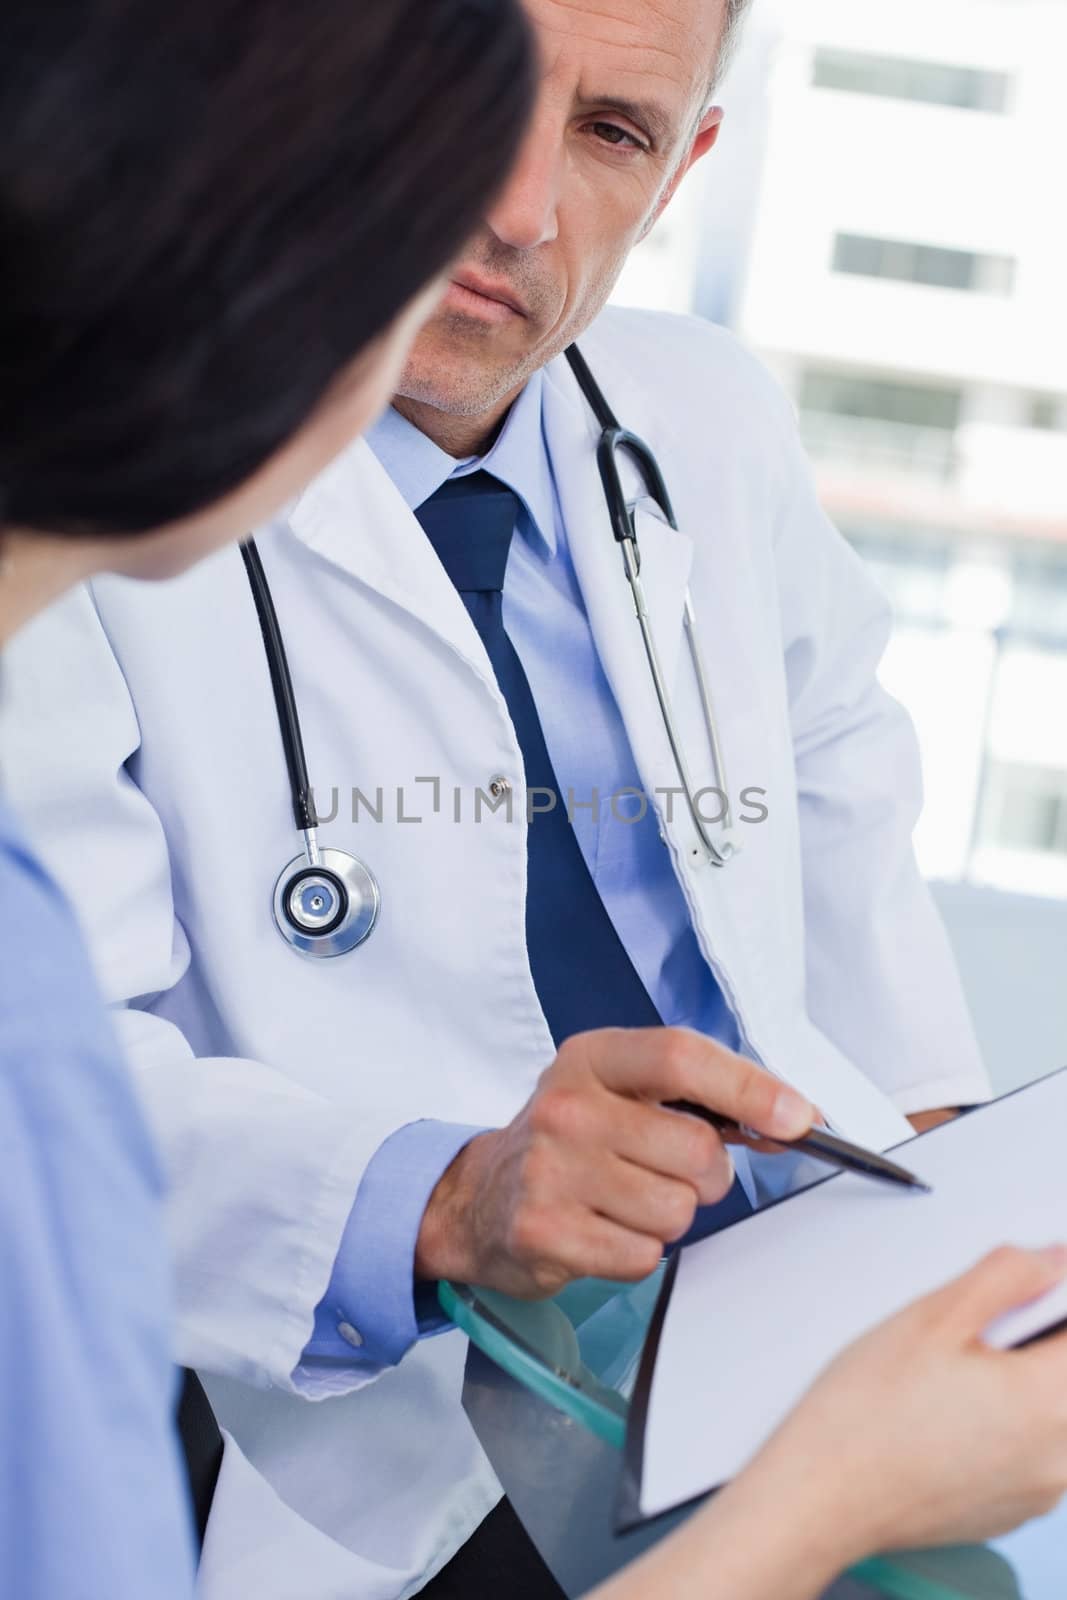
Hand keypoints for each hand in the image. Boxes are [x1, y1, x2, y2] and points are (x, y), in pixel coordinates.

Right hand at [414, 1027, 813, 1296]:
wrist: (480, 1197)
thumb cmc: (571, 1139)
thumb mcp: (620, 1089)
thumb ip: (700, 1095)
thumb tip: (792, 1118)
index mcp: (593, 1057)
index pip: (682, 1057)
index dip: (751, 1088)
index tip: (799, 1118)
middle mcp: (567, 1106)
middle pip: (695, 1149)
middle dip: (706, 1175)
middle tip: (667, 1172)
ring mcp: (551, 1169)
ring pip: (676, 1210)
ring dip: (669, 1217)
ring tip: (625, 1201)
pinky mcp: (545, 1231)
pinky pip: (643, 1256)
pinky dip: (637, 1252)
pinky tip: (602, 1231)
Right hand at [595, 1248, 1066, 1599]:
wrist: (823, 1495)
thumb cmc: (863, 1417)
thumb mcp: (931, 1317)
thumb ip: (1006, 1277)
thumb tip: (1051, 1262)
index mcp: (1045, 1403)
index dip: (1053, 1299)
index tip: (1031, 1287)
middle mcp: (1058, 1458)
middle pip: (1065, 1372)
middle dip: (1036, 1338)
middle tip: (986, 1325)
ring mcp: (1040, 1492)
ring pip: (1053, 1412)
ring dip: (1023, 1381)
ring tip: (958, 1370)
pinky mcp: (1015, 1511)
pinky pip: (1035, 1451)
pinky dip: (1010, 1423)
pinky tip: (952, 1411)